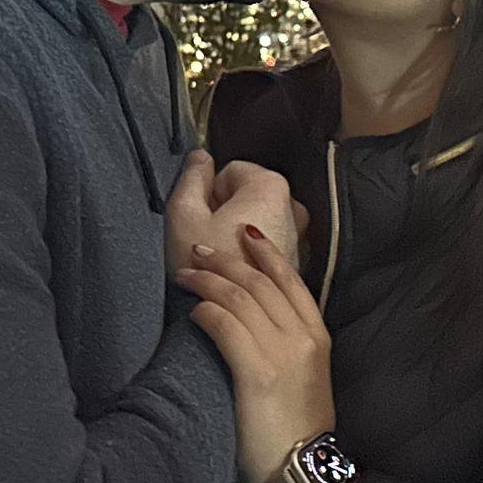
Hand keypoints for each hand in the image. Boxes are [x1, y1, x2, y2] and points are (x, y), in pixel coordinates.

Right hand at [165, 152, 307, 280]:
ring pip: (259, 221)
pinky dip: (252, 253)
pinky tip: (236, 273)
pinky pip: (270, 245)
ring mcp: (299, 237)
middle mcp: (293, 208)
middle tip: (207, 240)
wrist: (235, 325)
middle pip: (249, 195)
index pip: (231, 171)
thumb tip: (200, 157)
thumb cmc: (205, 271)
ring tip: (220, 259)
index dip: (210, 192)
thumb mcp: (183, 216)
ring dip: (238, 234)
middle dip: (226, 212)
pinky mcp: (297, 263)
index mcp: (270, 187)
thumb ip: (191, 178)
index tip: (202, 219)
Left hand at [172, 233, 335, 482]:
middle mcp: (303, 338)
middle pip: (260, 282)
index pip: (290, 279)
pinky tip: (192, 312)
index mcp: (317, 336)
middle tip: (199, 250)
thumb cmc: (293, 430)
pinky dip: (206, 312)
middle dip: (226, 260)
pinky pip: (226, 325)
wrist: (300, 473)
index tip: (244, 232)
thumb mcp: (303, 376)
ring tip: (186, 274)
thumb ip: (285, 342)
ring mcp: (282, 354)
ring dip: (208, 280)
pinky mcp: (258, 374)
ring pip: (240, 297)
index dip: (266, 251)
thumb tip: (253, 316)